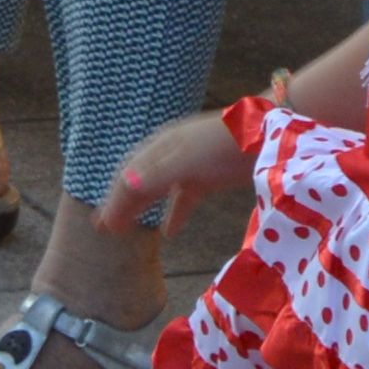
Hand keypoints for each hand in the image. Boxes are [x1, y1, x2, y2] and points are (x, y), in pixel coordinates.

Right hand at [100, 108, 247, 234]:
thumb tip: (122, 188)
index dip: (113, 200)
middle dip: (120, 204)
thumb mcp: (186, 161)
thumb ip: (155, 175)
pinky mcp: (208, 177)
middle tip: (103, 229)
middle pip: (138, 182)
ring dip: (141, 208)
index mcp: (159, 147)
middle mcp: (169, 155)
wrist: (267, 135)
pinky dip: (174, 214)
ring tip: (127, 229)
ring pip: (157, 191)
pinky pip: (183, 199)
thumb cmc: (222, 145)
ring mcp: (189, 165)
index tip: (101, 225)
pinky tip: (168, 232)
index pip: (127, 176)